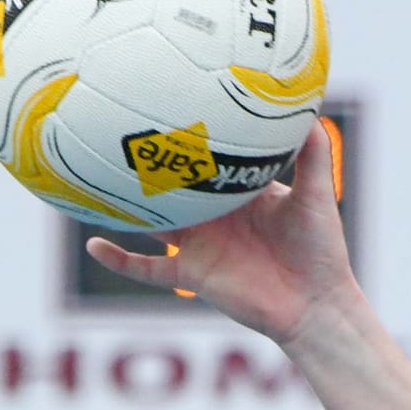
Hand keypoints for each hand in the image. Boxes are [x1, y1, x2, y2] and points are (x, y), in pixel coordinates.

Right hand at [84, 116, 356, 347]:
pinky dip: (120, 260)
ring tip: (89, 182)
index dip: (187, 137)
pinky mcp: (191, 276)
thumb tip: (309, 108)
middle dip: (146, 165)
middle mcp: (214, 215)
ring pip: (150, 222)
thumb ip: (312, 154)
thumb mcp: (317, 194)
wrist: (316, 305)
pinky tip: (93, 245)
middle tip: (114, 132)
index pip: (206, 158)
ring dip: (124, 206)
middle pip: (171, 186)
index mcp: (238, 191)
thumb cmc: (321, 250)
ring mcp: (199, 245)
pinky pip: (146, 269)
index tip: (165, 104)